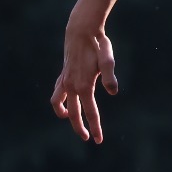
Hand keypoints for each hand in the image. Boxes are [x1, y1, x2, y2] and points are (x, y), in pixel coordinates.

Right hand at [49, 21, 119, 142]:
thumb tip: (113, 92)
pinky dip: (60, 101)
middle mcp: (71, 85)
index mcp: (84, 85)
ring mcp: (65, 80)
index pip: (91, 112)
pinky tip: (67, 103)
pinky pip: (57, 92)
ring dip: (64, 114)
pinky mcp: (63, 75)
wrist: (81, 30)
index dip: (95, 127)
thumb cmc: (98, 44)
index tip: (98, 140)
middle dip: (81, 127)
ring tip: (71, 119)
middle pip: (74, 113)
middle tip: (88, 138)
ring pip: (59, 103)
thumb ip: (109, 75)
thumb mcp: (107, 58)